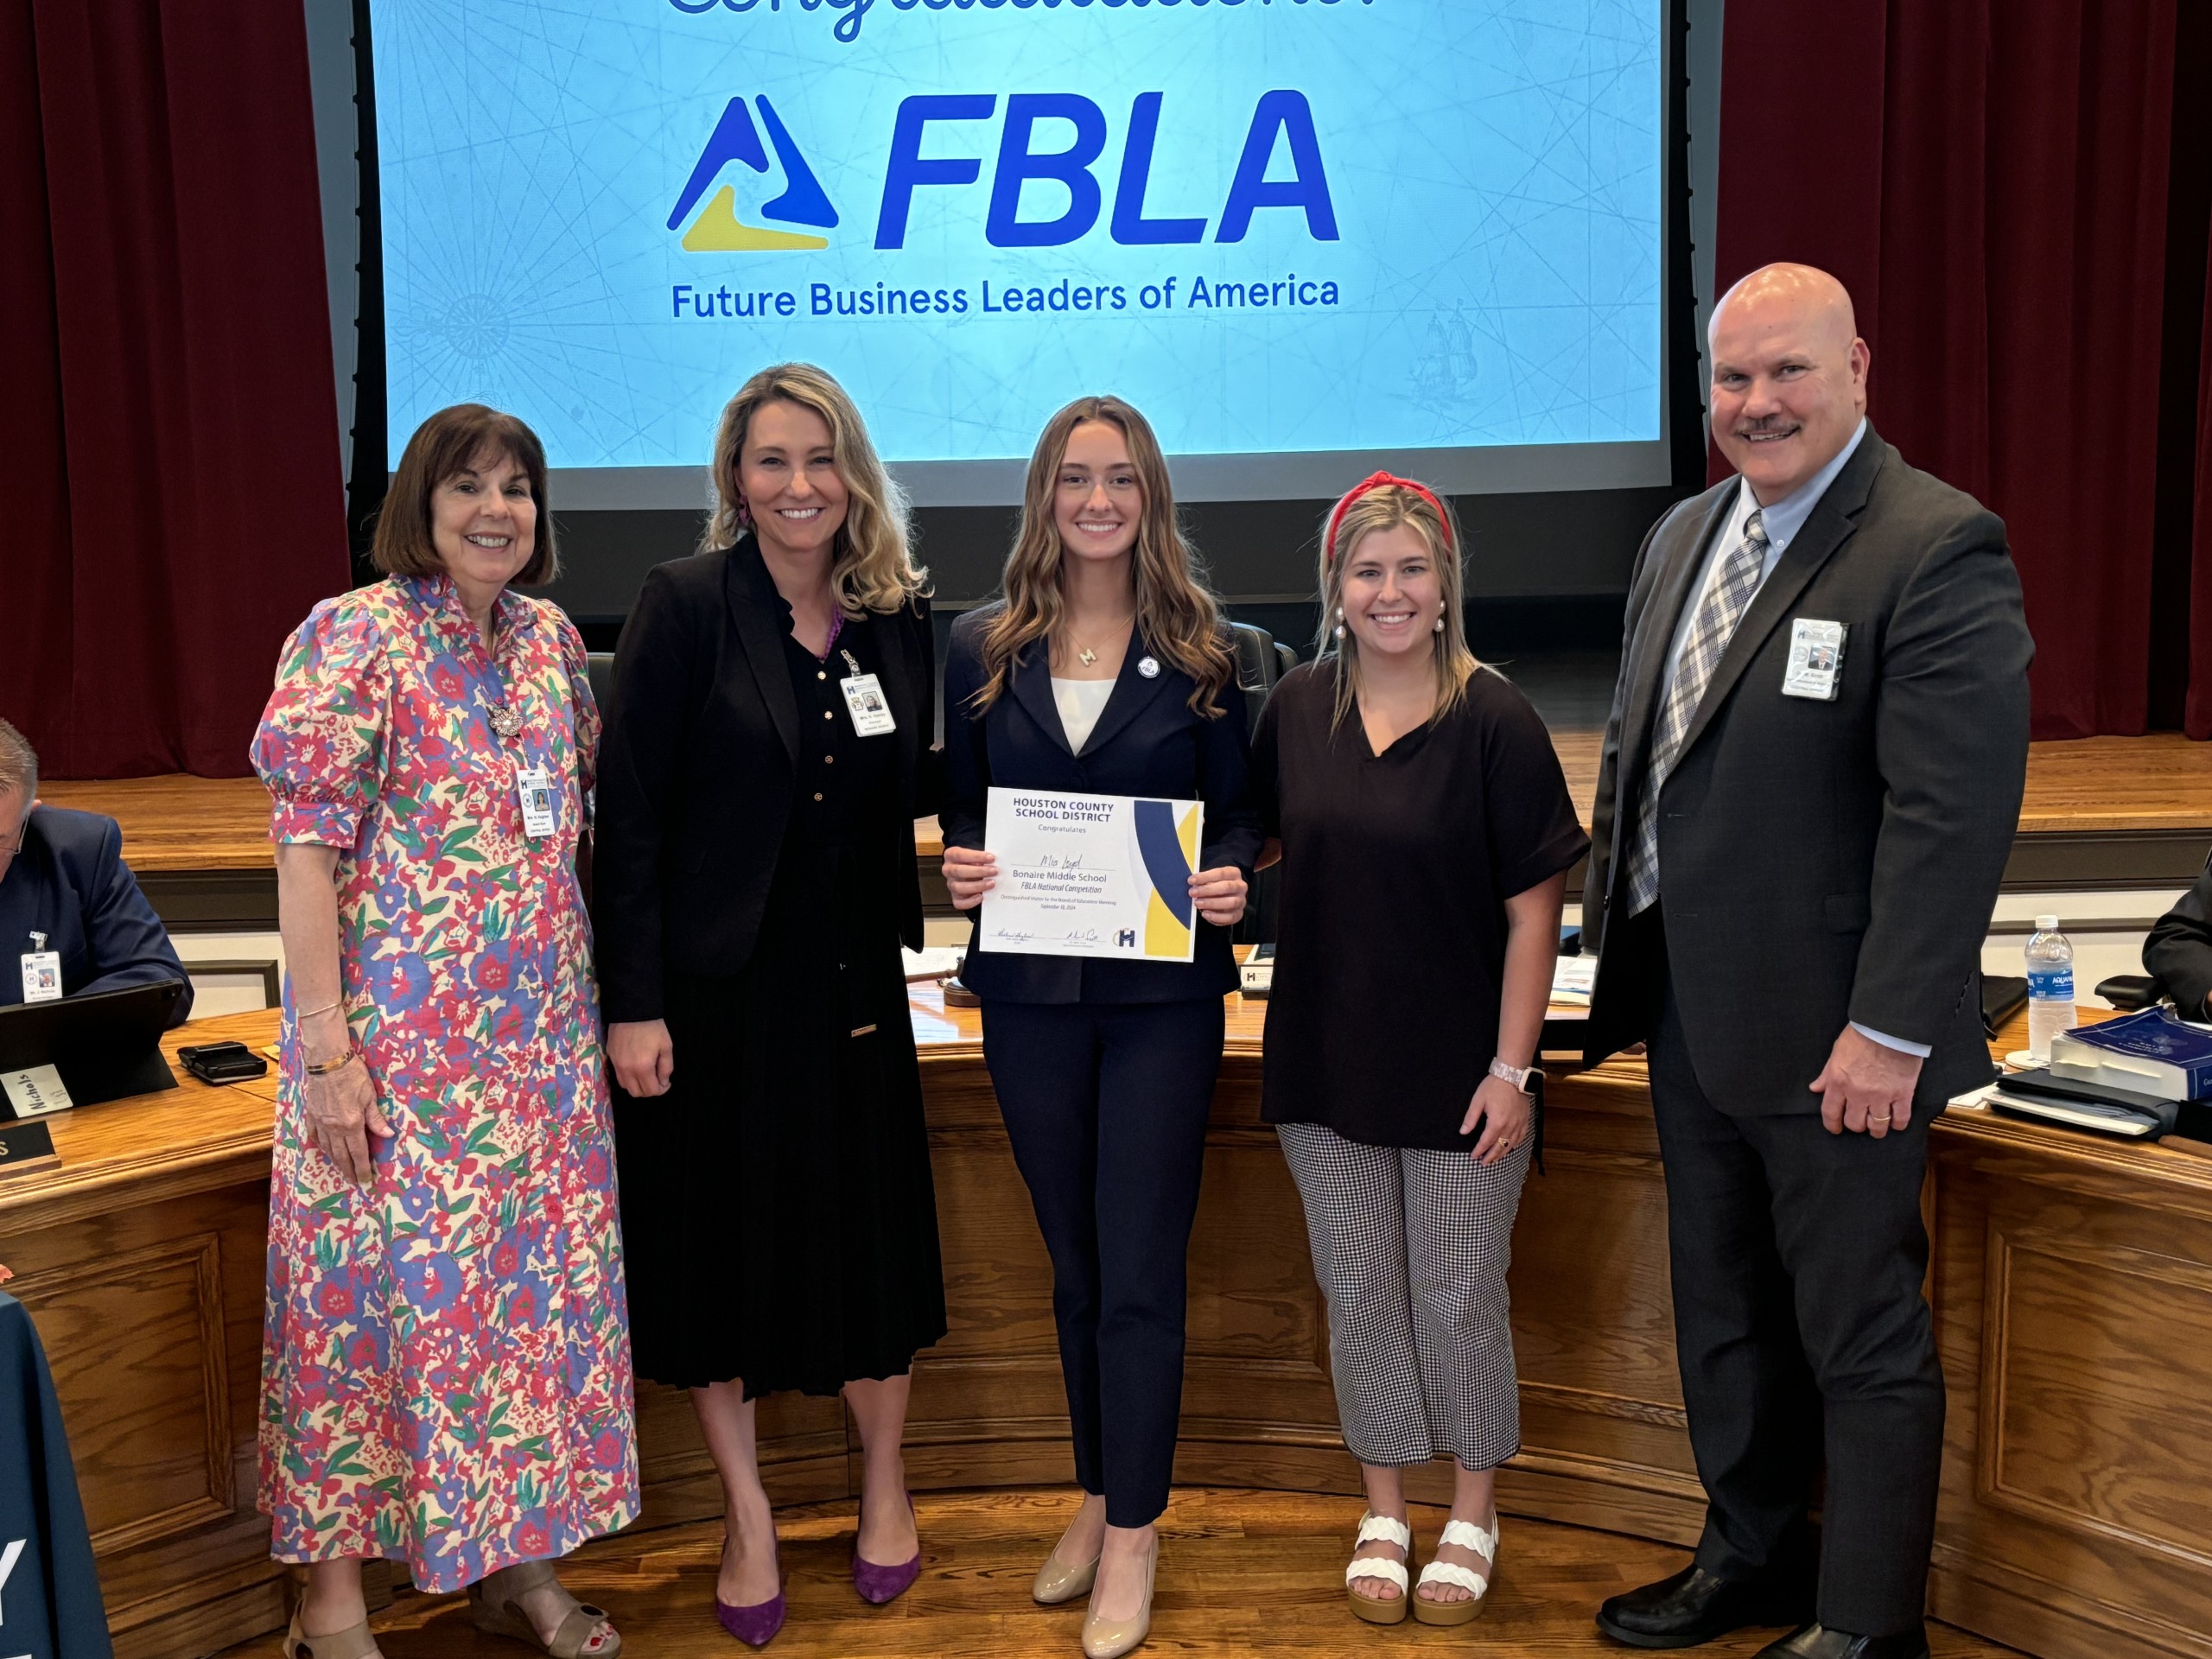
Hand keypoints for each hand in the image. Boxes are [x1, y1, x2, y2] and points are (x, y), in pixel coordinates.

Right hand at [299, 1052, 389, 1185]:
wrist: (327, 1062)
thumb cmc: (352, 1075)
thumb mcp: (370, 1096)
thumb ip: (376, 1118)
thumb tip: (388, 1135)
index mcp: (351, 1124)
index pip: (358, 1153)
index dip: (362, 1168)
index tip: (365, 1179)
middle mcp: (334, 1127)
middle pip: (341, 1155)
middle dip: (348, 1170)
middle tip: (354, 1181)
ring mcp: (320, 1122)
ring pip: (327, 1148)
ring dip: (335, 1161)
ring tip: (342, 1170)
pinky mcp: (311, 1115)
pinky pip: (314, 1136)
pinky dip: (320, 1146)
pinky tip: (324, 1150)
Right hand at [608, 1019, 674, 1097]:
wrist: (632, 1010)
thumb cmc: (653, 1028)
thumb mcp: (666, 1047)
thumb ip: (666, 1067)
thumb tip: (663, 1082)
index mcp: (642, 1068)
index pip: (651, 1091)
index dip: (661, 1090)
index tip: (666, 1083)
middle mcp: (626, 1070)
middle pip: (636, 1093)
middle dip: (649, 1091)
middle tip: (657, 1080)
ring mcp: (616, 1064)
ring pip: (626, 1086)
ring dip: (637, 1085)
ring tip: (646, 1075)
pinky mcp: (610, 1057)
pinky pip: (618, 1075)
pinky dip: (628, 1077)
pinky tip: (636, 1068)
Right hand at [942, 845, 996, 909]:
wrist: (973, 871)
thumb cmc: (975, 861)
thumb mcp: (977, 855)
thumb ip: (983, 856)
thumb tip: (998, 859)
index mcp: (951, 855)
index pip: (959, 854)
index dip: (976, 856)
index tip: (991, 858)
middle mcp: (948, 870)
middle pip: (958, 871)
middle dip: (979, 871)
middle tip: (994, 871)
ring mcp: (951, 884)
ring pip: (958, 887)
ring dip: (977, 886)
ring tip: (991, 883)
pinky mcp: (955, 897)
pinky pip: (959, 903)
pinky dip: (970, 901)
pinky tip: (981, 897)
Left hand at [1189, 865, 1247, 926]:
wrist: (1225, 897)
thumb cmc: (1214, 885)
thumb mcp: (1210, 879)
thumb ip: (1203, 881)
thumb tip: (1193, 884)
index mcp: (1234, 873)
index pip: (1221, 873)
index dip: (1205, 877)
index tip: (1191, 880)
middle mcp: (1241, 886)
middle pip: (1227, 887)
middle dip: (1207, 890)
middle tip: (1192, 893)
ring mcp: (1241, 901)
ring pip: (1230, 902)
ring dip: (1211, 903)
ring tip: (1197, 903)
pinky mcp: (1238, 914)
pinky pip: (1230, 917)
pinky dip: (1216, 917)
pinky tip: (1205, 914)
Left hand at [1460, 1075, 1531, 1164]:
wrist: (1513, 1075)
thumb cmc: (1494, 1086)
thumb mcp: (1478, 1100)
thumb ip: (1471, 1118)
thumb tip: (1463, 1132)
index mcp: (1496, 1122)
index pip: (1486, 1142)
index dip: (1479, 1151)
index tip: (1473, 1156)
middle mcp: (1509, 1126)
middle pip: (1499, 1147)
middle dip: (1490, 1156)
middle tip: (1483, 1163)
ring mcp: (1519, 1124)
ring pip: (1511, 1144)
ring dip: (1502, 1153)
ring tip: (1495, 1159)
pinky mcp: (1525, 1120)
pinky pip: (1521, 1137)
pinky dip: (1515, 1144)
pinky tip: (1510, 1147)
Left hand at [1811, 1025, 1923, 1136]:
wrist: (1890, 1026)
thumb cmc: (1862, 1035)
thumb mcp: (1837, 1052)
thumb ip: (1826, 1074)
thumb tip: (1815, 1089)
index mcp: (1838, 1082)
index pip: (1830, 1113)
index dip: (1832, 1125)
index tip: (1835, 1129)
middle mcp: (1857, 1093)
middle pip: (1855, 1123)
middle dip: (1856, 1125)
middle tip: (1860, 1121)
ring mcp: (1881, 1095)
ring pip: (1877, 1126)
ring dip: (1876, 1130)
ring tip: (1878, 1126)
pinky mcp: (1903, 1094)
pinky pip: (1900, 1119)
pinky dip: (1898, 1124)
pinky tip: (1896, 1122)